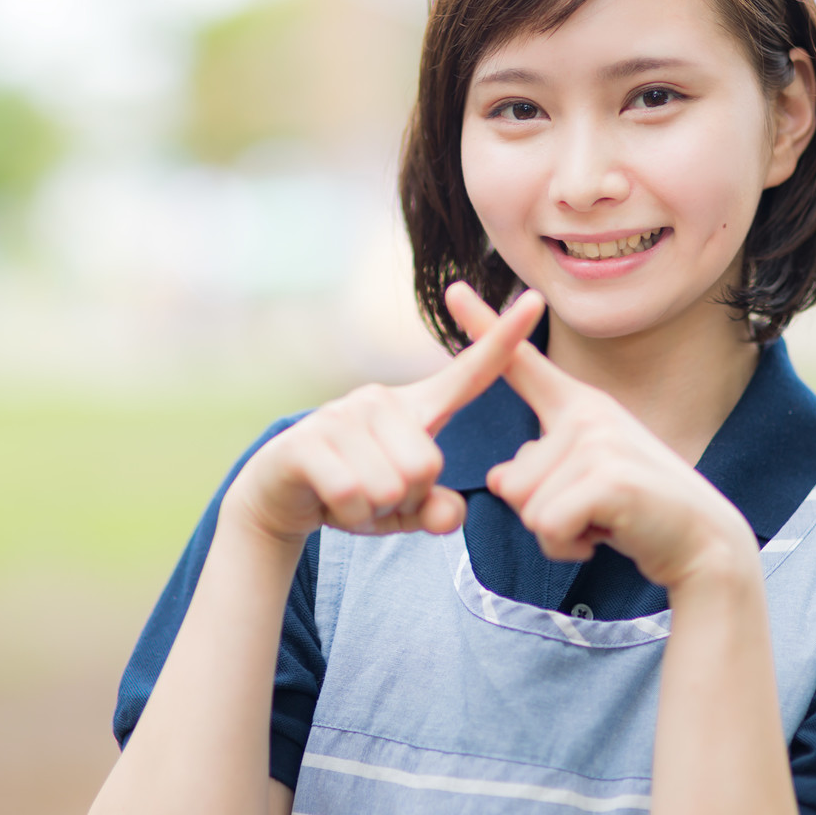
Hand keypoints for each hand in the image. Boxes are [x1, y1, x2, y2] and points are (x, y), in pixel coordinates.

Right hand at [226, 287, 545, 546]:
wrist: (280, 495)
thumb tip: (451, 514)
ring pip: (390, 486)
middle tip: (375, 492)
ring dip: (372, 509)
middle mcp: (380, 399)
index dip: (504, 339)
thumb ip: (437, 512)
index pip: (469, 373)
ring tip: (352, 495)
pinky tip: (329, 501)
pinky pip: (353, 495)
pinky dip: (347, 514)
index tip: (535, 300)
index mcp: (415, 408)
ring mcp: (341, 415)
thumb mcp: (406, 509)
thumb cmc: (355, 493)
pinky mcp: (308, 440)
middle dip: (406, 499)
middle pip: (428, 466)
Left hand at [446, 284, 757, 590]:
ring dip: (559, 534)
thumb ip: (533, 472)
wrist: (704, 543)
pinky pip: (547, 527)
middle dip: (543, 514)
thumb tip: (498, 478)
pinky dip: (570, 548)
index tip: (454, 289)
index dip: (486, 327)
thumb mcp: (578, 482)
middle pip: (510, 483)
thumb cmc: (636, 512)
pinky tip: (610, 534)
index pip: (523, 365)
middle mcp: (587, 414)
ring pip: (527, 509)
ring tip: (606, 519)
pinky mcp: (608, 478)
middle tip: (596, 510)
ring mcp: (599, 442)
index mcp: (579, 407)